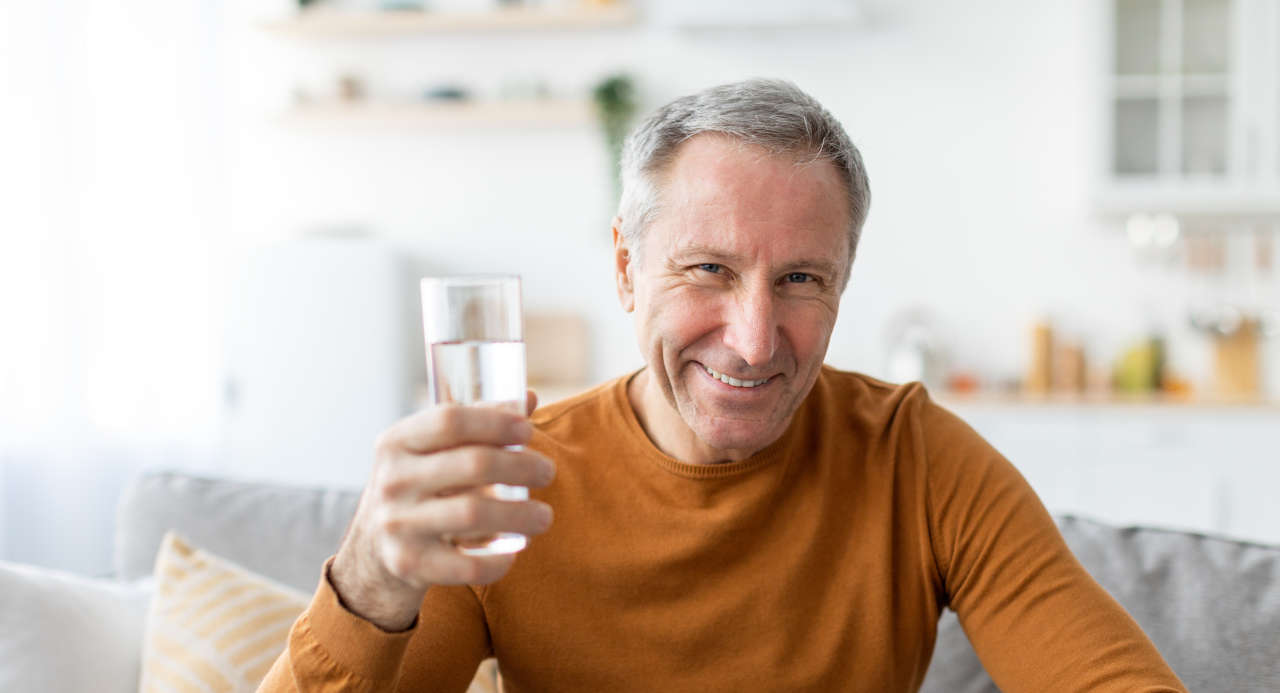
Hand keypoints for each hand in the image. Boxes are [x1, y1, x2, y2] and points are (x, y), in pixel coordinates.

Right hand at [331, 391, 553, 630]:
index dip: (495, 422)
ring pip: (475, 514)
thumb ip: (477, 423)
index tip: (527, 430)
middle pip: (473, 465)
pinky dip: (498, 560)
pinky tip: (514, 550)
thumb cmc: (419, 486)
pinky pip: (465, 565)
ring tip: (544, 516)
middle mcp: (392, 481)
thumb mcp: (431, 450)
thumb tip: (528, 399)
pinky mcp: (409, 565)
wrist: (372, 549)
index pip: (450, 420)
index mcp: (396, 442)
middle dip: (521, 467)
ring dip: (521, 514)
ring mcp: (398, 525)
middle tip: (547, 472)